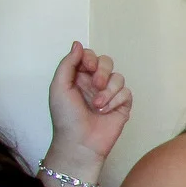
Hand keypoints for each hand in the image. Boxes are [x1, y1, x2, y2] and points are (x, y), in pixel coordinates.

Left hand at [47, 43, 132, 164]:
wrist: (80, 142)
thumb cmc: (65, 117)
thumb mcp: (59, 87)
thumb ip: (67, 64)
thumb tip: (78, 44)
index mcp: (78, 77)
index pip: (90, 56)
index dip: (91, 59)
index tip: (87, 68)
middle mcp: (95, 83)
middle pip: (107, 62)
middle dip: (102, 72)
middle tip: (96, 85)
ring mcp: (109, 94)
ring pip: (118, 78)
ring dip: (108, 92)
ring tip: (97, 106)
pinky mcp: (122, 105)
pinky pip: (126, 93)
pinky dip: (116, 101)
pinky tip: (106, 111)